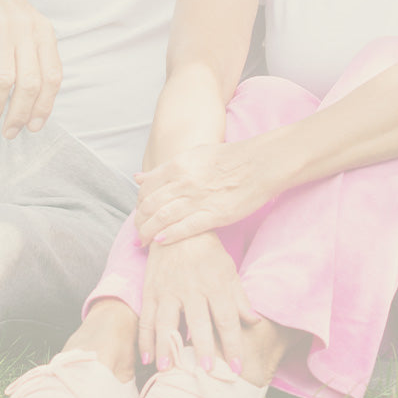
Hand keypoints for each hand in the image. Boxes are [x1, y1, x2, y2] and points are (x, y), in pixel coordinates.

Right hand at [0, 0, 61, 137]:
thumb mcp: (26, 24)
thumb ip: (34, 54)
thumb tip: (36, 98)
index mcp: (43, 32)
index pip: (53, 77)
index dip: (45, 106)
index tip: (34, 126)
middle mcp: (26, 30)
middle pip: (31, 84)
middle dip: (21, 114)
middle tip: (10, 132)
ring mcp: (0, 29)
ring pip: (5, 81)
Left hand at [135, 140, 273, 245]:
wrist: (260, 164)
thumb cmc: (229, 157)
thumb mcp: (194, 155)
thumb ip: (166, 168)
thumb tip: (138, 177)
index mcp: (178, 165)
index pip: (146, 188)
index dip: (138, 204)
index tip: (139, 214)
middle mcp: (184, 181)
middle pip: (150, 205)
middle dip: (139, 222)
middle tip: (137, 233)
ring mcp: (198, 199)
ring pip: (162, 219)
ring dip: (148, 233)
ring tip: (143, 243)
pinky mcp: (214, 215)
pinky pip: (185, 228)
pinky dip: (169, 236)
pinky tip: (161, 242)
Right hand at [138, 232, 259, 372]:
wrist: (177, 226)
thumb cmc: (207, 252)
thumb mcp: (228, 269)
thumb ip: (240, 298)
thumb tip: (255, 321)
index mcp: (215, 284)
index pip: (226, 319)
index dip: (232, 344)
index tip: (236, 368)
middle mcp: (192, 288)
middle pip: (198, 323)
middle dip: (203, 348)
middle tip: (205, 373)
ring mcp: (169, 289)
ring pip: (167, 321)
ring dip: (167, 347)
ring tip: (168, 370)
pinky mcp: (151, 290)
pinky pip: (147, 316)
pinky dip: (145, 338)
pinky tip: (146, 357)